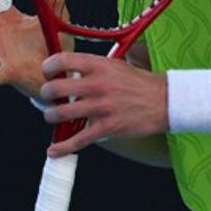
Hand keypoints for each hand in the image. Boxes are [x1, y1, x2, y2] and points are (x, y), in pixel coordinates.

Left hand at [39, 52, 167, 156]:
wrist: (164, 101)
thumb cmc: (139, 83)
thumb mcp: (115, 65)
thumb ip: (92, 68)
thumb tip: (69, 72)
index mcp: (99, 66)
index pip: (62, 60)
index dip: (48, 67)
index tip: (47, 72)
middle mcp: (97, 85)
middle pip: (55, 88)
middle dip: (46, 94)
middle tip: (49, 96)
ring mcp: (101, 107)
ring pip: (60, 114)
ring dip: (52, 117)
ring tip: (54, 116)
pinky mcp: (107, 127)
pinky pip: (78, 140)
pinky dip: (62, 147)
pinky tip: (54, 150)